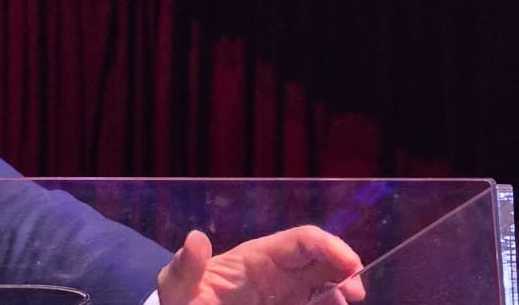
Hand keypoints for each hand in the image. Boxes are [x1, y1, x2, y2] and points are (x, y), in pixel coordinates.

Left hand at [157, 226, 365, 304]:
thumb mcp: (177, 285)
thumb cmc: (183, 300)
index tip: (351, 266)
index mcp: (257, 258)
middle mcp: (279, 273)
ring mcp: (287, 296)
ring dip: (341, 295)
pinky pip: (316, 304)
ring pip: (327, 288)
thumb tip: (196, 238)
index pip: (302, 242)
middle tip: (357, 294)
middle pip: (323, 262)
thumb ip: (186, 266)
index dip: (330, 247)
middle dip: (346, 271)